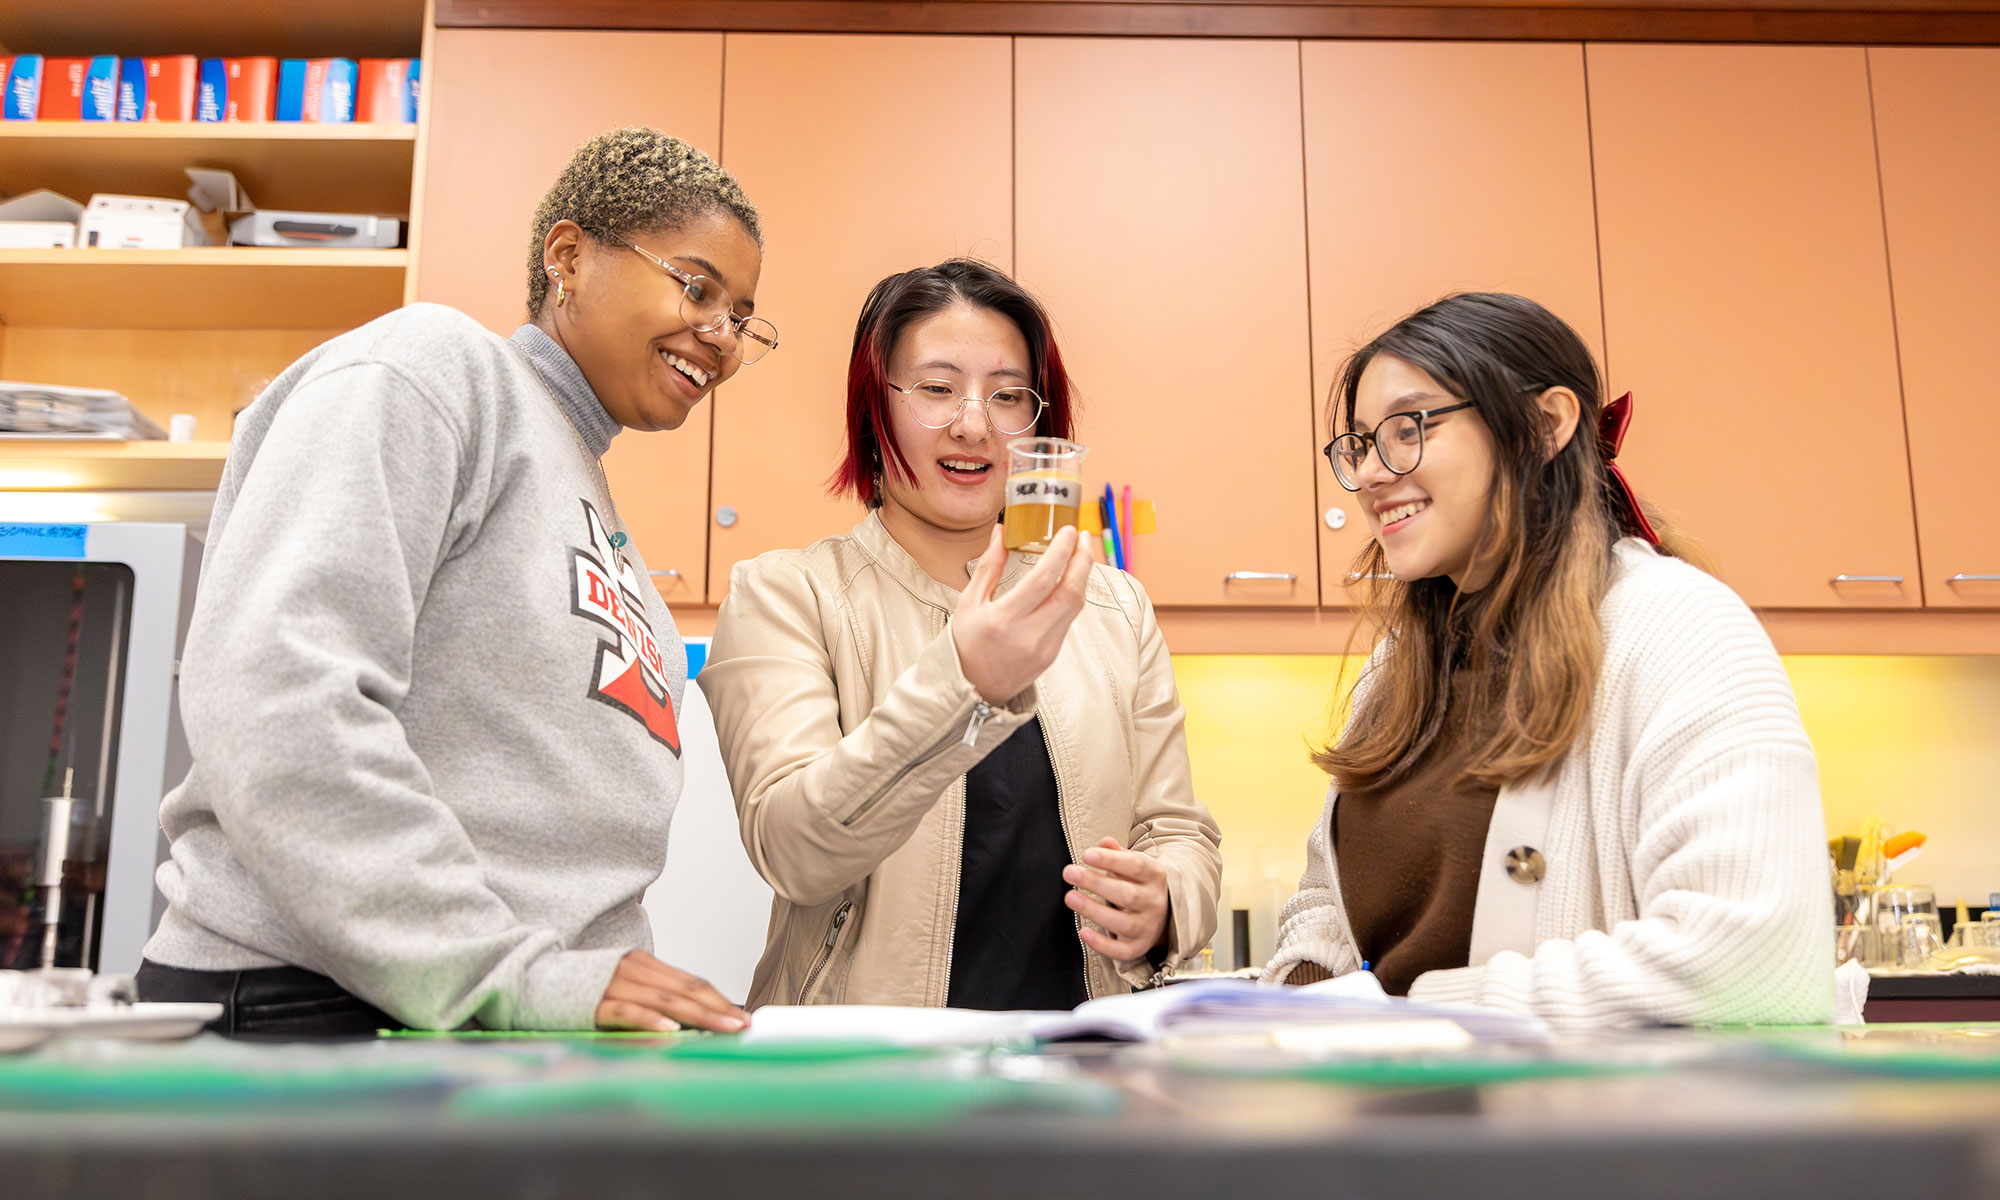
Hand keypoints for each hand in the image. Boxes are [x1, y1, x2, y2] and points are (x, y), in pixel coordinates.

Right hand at [594, 950, 748, 1032]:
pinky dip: (651, 1021)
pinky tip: (670, 1032)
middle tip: (743, 1026)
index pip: (691, 982)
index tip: (743, 1016)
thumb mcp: (624, 984)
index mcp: (644, 965)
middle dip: (718, 1009)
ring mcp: (614, 985)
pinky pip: (627, 1012)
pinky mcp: (594, 1003)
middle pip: (685, 990)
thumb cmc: (584, 986)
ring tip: (722, 1028)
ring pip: (664, 1001)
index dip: (719, 999)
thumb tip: (687, 1018)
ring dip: (698, 1015)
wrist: (532, 976)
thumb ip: (652, 995)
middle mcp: (634, 970)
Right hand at [951, 524, 1094, 705]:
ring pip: (1075, 605)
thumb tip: (1001, 533)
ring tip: (1080, 554)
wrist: (971, 688)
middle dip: (1083, 560)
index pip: (1044, 579)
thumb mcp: (969, 602)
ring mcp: (1044, 647)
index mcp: (1004, 620)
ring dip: (1082, 576)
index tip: (1069, 532)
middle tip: (1083, 537)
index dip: (1061, 552)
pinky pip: (1069, 619)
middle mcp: (1028, 635)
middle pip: (1070, 592)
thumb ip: (989, 567)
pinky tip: (1069, 580)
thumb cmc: (966, 644)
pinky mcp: (1052, 654)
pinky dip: (1072, 595)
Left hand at [1063, 836, 1169, 961]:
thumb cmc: (1139, 884)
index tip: (1087, 855)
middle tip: (1070, 872)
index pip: (1136, 866)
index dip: (1111, 860)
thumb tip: (1106, 841)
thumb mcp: (1134, 864)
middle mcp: (1154, 902)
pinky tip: (1083, 932)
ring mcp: (1148, 926)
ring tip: (1070, 897)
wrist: (1165, 914)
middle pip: (1126, 894)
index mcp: (1155, 876)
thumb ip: (1117, 854)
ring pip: (1123, 923)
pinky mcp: (1138, 946)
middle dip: (1096, 883)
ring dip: (1094, 910)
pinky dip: (1102, 944)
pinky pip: (1121, 951)